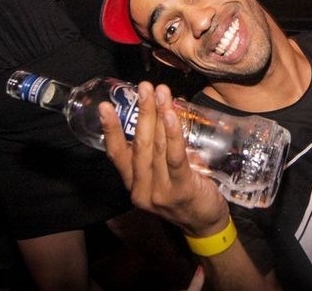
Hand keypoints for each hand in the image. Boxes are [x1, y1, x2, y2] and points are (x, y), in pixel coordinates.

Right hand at [99, 81, 230, 236]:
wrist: (206, 225)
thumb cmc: (185, 194)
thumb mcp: (163, 176)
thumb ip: (157, 154)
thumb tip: (162, 113)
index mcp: (133, 184)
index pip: (117, 154)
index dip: (110, 130)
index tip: (105, 106)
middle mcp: (141, 190)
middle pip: (139, 144)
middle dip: (142, 111)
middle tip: (144, 87)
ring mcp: (160, 192)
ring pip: (156, 148)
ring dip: (158, 116)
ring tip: (161, 93)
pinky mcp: (181, 190)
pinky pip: (174, 158)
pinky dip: (172, 134)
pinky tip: (171, 115)